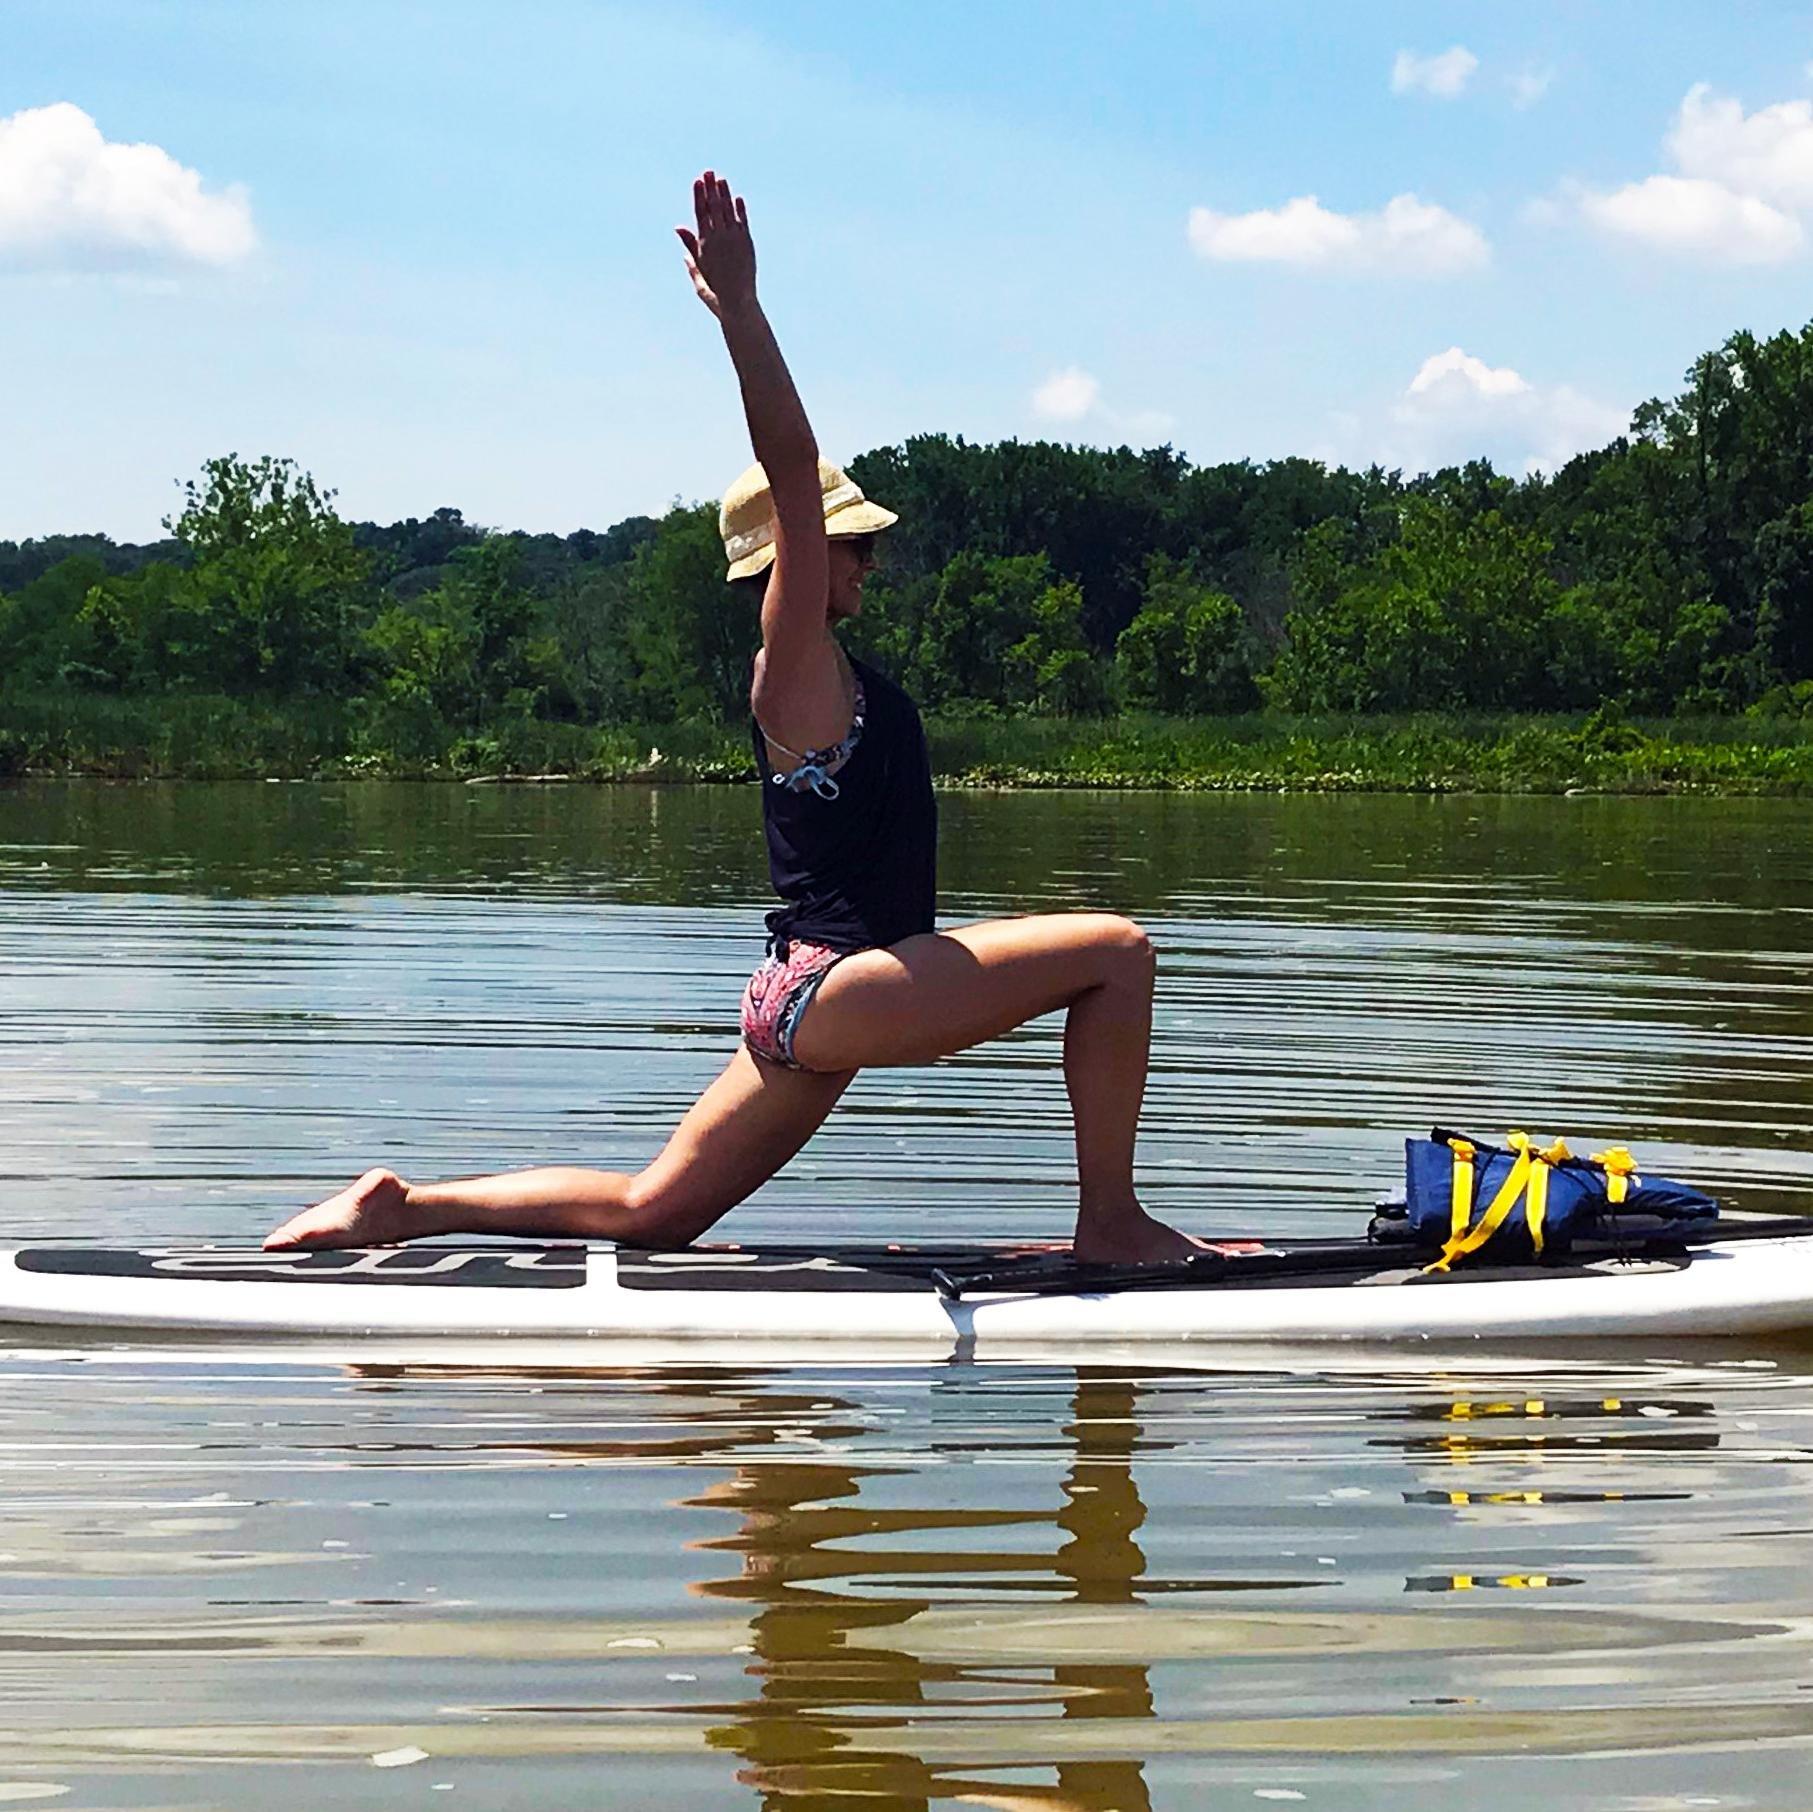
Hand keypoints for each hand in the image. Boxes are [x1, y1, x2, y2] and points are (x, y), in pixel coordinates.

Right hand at [676, 169, 755, 318]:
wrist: (737, 302)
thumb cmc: (714, 291)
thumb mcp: (698, 268)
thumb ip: (690, 246)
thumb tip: (679, 228)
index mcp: (704, 244)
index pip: (701, 213)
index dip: (699, 196)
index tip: (698, 181)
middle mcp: (719, 238)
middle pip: (714, 207)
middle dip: (711, 188)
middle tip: (709, 172)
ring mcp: (735, 240)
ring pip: (729, 211)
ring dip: (725, 194)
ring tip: (722, 180)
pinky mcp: (747, 245)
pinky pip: (743, 222)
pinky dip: (740, 210)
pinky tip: (737, 199)